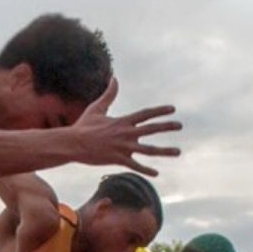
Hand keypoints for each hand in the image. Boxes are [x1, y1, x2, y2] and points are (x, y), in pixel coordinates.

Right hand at [58, 78, 180, 175]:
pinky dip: (146, 170)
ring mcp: (122, 147)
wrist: (72, 143)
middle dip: (167, 127)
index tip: (172, 109)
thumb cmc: (83, 126)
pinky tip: (156, 174)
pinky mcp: (117, 159)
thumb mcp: (97, 108)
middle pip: (151, 129)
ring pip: (148, 150)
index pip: (145, 114)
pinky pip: (135, 166)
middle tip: (180, 125)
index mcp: (122, 121)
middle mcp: (125, 133)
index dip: (159, 111)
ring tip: (178, 152)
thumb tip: (114, 78)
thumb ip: (109, 94)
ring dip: (164, 151)